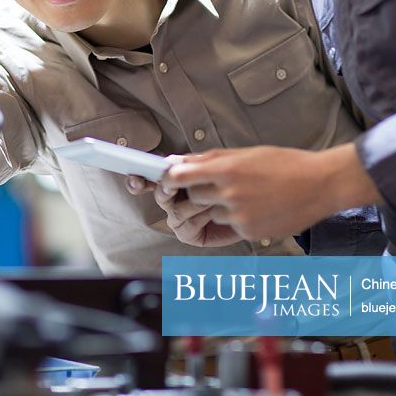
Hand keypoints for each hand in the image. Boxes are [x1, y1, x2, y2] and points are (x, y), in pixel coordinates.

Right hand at [124, 170, 240, 247]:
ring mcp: (180, 218)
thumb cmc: (238, 183)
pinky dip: (198, 218)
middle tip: (172, 187)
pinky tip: (212, 212)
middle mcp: (174, 199)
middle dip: (165, 190)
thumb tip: (170, 161)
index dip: (138, 180)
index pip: (149, 179)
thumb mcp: (214, 166)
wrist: (260, 201)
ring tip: (212, 198)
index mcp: (175, 180)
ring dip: (192, 203)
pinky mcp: (189, 233)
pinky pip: (184, 226)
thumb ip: (191, 164)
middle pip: (159, 195)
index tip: (135, 178)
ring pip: (173, 211)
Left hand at [159, 143, 383, 240]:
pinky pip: (230, 227)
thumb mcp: (247, 154)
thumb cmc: (285, 164)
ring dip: (220, 207)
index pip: (180, 177)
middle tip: (215, 187)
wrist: (321, 185)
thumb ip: (212, 159)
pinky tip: (259, 208)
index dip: (170, 180)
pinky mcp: (250, 232)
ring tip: (247, 196)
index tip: (168, 181)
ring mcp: (239, 216)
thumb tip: (180, 160)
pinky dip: (238, 220)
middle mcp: (229, 194)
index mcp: (227, 170)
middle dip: (199, 193)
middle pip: (193, 198)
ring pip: (211, 214)